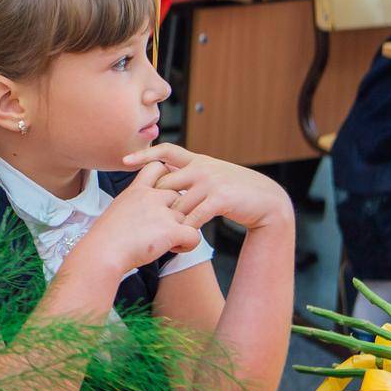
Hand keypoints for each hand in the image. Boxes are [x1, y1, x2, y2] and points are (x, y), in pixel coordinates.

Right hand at [78, 160, 201, 274]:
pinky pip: (194, 235)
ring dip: (182, 230)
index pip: (158, 168)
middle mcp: (151, 197)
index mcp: (136, 190)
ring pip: (189, 217)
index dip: (167, 177)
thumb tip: (143, 217)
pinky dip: (188, 245)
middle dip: (176, 211)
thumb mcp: (116, 211)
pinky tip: (173, 249)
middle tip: (163, 228)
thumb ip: (134, 207)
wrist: (101, 253)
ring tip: (166, 243)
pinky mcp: (171, 230)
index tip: (163, 196)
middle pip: (179, 195)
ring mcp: (163, 213)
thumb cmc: (104, 239)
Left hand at [123, 143, 293, 230]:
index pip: (165, 150)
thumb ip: (188, 173)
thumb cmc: (233, 191)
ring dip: (169, 224)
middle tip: (145, 221)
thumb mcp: (210, 175)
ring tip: (163, 237)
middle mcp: (201, 168)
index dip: (144, 154)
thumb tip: (161, 173)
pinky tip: (182, 240)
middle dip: (155, 204)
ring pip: (176, 205)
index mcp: (197, 160)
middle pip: (164, 184)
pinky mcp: (220, 199)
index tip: (123, 160)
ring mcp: (210, 182)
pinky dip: (185, 231)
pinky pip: (193, 218)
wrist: (266, 200)